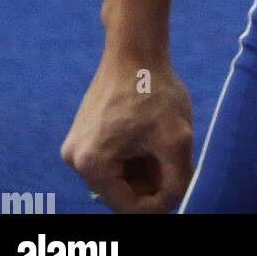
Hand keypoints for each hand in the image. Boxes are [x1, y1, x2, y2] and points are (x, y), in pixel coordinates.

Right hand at [61, 52, 193, 213]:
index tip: (181, 188)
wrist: (136, 48)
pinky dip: (133, 153)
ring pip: (118, 174)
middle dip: (150, 183)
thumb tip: (174, 204)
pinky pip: (112, 156)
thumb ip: (178, 181)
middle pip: (121, 192)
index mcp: (91, 165)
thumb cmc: (154, 90)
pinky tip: (151, 134)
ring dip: (143, 168)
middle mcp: (75, 159)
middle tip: (175, 163)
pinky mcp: (84, 131)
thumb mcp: (177, 140)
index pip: (128, 208)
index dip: (159, 205)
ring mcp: (76, 144)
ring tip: (164, 144)